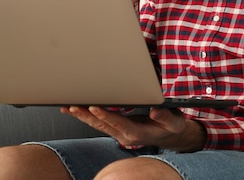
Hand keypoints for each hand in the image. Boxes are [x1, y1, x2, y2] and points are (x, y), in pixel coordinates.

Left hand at [61, 106, 204, 151]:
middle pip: (102, 124)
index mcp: (137, 133)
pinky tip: (76, 109)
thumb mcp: (174, 122)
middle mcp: (124, 134)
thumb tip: (155, 111)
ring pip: (97, 124)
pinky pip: (98, 123)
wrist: (170, 136)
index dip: (105, 115)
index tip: (94, 107)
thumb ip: (165, 117)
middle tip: (73, 106)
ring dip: (82, 116)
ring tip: (68, 107)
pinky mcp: (116, 129)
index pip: (118, 123)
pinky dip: (86, 116)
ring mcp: (118, 133)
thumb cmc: (171, 127)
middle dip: (86, 115)